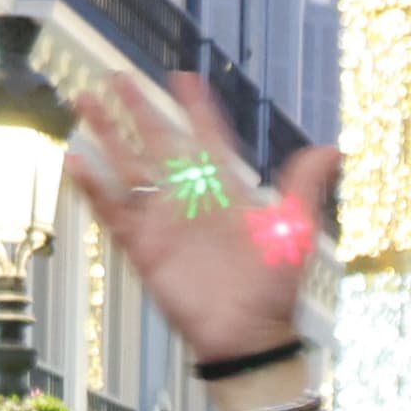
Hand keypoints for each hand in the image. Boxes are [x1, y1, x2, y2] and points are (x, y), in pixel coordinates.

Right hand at [60, 69, 337, 371]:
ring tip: (85, 100)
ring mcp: (164, 219)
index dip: (196, 107)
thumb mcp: (295, 229)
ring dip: (108, 133)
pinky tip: (76, 160)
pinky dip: (94, 186)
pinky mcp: (143, 245)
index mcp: (225, 187)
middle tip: (119, 76)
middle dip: (139, 109)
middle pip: (158, 140)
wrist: (246, 334)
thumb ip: (305, 185)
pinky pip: (114, 209)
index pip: (207, 136)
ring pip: (129, 165)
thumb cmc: (274, 284)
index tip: (183, 77)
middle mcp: (190, 196)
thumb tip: (334, 147)